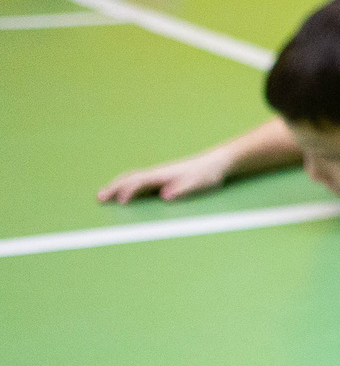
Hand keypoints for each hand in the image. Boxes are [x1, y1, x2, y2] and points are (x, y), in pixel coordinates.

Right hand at [98, 150, 227, 203]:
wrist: (216, 163)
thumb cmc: (207, 174)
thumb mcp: (198, 183)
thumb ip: (182, 189)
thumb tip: (164, 196)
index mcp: (164, 174)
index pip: (140, 182)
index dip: (130, 191)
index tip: (120, 202)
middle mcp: (157, 173)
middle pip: (130, 178)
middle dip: (114, 187)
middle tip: (99, 198)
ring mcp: (158, 174)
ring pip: (131, 178)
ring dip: (116, 186)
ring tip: (103, 196)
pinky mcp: (161, 178)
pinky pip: (138, 181)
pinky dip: (126, 185)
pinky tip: (122, 193)